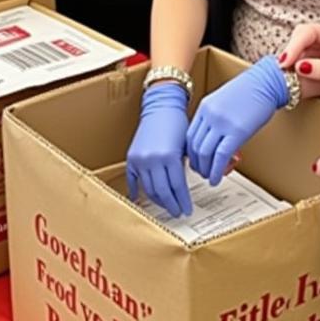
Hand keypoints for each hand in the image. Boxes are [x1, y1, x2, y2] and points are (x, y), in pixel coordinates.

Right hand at [126, 83, 192, 217]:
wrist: (161, 108)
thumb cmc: (178, 124)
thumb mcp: (186, 146)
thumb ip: (184, 167)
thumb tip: (185, 190)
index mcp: (170, 156)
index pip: (177, 186)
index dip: (183, 201)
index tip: (188, 210)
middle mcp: (153, 159)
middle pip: (162, 192)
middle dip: (172, 205)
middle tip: (178, 213)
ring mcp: (140, 160)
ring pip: (148, 189)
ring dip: (158, 200)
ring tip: (166, 205)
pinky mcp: (131, 158)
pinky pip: (133, 180)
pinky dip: (137, 191)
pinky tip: (141, 200)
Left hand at [186, 55, 287, 185]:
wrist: (266, 82)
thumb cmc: (250, 91)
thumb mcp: (224, 100)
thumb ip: (214, 118)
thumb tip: (212, 140)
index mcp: (205, 106)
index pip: (189, 136)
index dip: (190, 153)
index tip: (195, 161)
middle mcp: (210, 115)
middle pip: (194, 147)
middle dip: (196, 164)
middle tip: (202, 172)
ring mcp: (222, 123)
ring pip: (204, 154)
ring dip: (205, 170)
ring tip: (210, 177)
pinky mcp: (236, 132)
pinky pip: (220, 156)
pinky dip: (215, 171)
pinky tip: (216, 179)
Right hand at [279, 23, 319, 98]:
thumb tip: (300, 67)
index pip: (310, 32)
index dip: (294, 45)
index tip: (285, 63)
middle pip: (301, 37)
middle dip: (290, 53)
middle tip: (283, 72)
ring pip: (300, 48)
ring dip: (292, 62)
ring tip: (288, 78)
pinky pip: (303, 58)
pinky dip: (296, 68)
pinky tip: (295, 78)